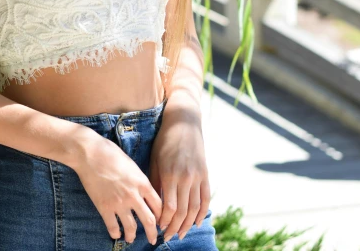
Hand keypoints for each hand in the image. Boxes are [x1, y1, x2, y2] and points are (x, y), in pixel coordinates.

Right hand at [74, 130, 162, 244]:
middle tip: (153, 239)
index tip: (159, 221)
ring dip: (132, 236)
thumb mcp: (131, 164)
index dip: (161, 216)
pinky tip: (116, 234)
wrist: (90, 153)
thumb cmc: (110, 153)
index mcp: (142, 182)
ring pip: (131, 227)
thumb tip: (143, 191)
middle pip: (149, 221)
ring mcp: (119, 203)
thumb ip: (139, 180)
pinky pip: (113, 227)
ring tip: (131, 238)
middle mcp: (133, 195)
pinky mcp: (104, 207)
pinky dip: (115, 233)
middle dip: (153, 233)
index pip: (159, 205)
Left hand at [149, 107, 210, 240]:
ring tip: (180, 234)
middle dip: (174, 227)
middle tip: (168, 237)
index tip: (158, 228)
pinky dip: (202, 213)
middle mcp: (186, 177)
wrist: (184, 122)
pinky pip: (205, 198)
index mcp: (170, 174)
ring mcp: (197, 176)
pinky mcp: (205, 174)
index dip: (164, 221)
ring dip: (187, 224)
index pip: (169, 207)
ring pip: (194, 208)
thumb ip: (156, 182)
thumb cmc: (165, 140)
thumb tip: (154, 204)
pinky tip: (195, 222)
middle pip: (182, 211)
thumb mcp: (155, 159)